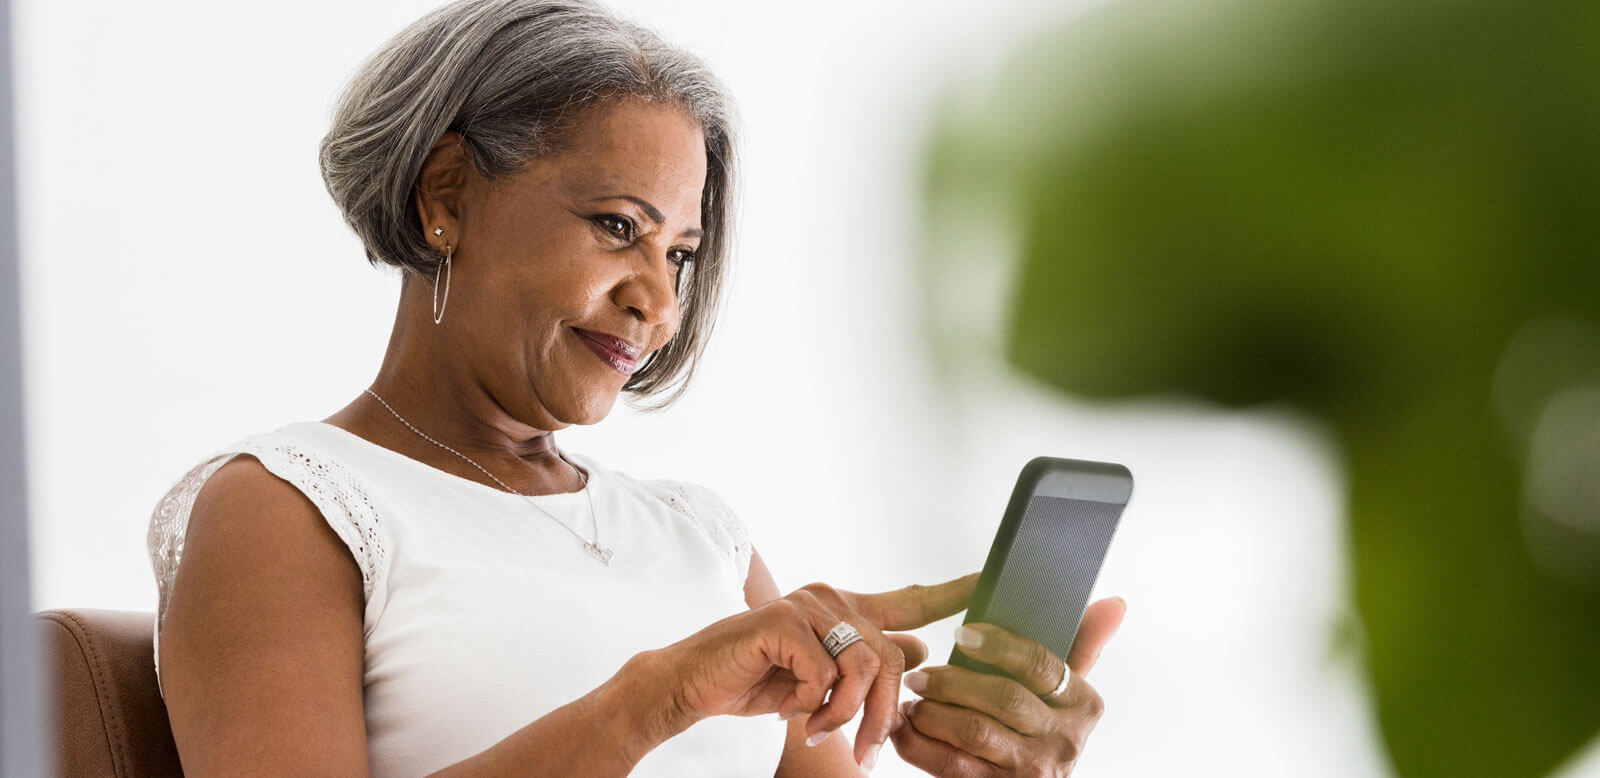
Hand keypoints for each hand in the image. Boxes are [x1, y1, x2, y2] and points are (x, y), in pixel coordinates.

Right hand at [654, 572, 979, 768]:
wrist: (694, 686)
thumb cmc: (756, 681)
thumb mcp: (820, 679)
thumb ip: (864, 665)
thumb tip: (919, 653)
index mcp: (844, 609)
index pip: (909, 600)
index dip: (950, 593)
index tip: (986, 580)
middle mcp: (830, 599)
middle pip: (890, 657)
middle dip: (883, 715)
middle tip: (864, 754)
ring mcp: (807, 606)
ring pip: (861, 667)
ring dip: (844, 713)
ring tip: (819, 731)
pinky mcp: (783, 621)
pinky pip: (823, 675)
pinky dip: (809, 705)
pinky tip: (787, 710)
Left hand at [890, 596, 1126, 776]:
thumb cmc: (1044, 732)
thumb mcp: (1068, 692)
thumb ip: (1084, 646)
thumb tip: (1113, 603)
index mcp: (1082, 705)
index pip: (1041, 664)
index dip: (1000, 646)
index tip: (964, 633)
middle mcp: (1063, 740)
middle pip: (1004, 698)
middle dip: (955, 680)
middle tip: (922, 673)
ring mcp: (1031, 771)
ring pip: (975, 732)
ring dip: (934, 711)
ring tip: (912, 697)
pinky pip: (950, 766)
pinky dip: (919, 745)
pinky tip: (903, 728)